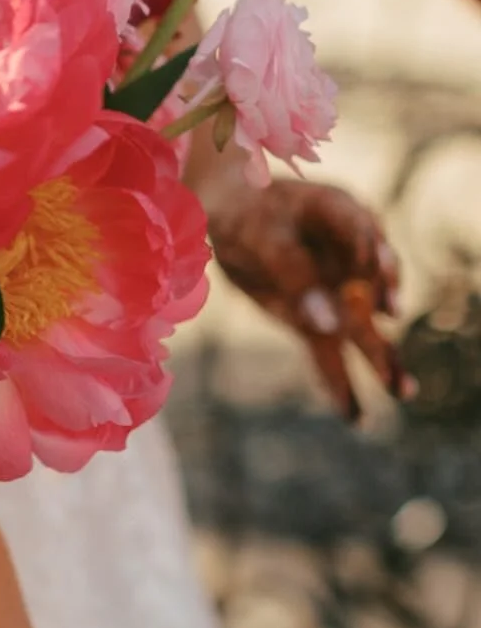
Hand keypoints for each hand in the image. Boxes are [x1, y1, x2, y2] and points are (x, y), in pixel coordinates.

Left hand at [206, 175, 409, 420]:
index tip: (380, 294)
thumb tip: (329, 324)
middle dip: (387, 326)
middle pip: (374, 292)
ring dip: (381, 360)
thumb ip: (293, 272)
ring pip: (362, 328)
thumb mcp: (261, 235)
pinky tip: (352, 415)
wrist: (224, 217)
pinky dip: (339, 383)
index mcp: (339, 213)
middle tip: (401, 363)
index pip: (363, 234)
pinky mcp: (315, 318)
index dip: (375, 262)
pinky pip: (329, 352)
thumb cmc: (246, 214)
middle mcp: (349, 254)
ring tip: (402, 391)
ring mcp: (337, 289)